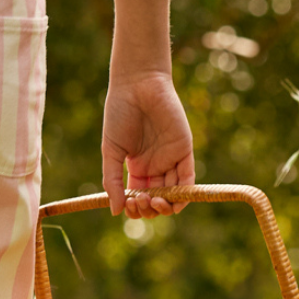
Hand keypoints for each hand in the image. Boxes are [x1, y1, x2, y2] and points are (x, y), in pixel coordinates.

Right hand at [102, 71, 194, 217]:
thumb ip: (112, 180)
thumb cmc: (119, 115)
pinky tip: (170, 200)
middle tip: (140, 201)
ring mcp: (171, 159)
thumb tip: (115, 211)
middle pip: (156, 199)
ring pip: (173, 194)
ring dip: (165, 205)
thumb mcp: (111, 151)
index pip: (138, 197)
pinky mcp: (185, 152)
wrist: (137, 87)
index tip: (127, 205)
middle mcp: (155, 166)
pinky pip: (188, 179)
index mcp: (136, 167)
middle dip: (148, 209)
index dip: (134, 207)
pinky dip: (182, 194)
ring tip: (153, 201)